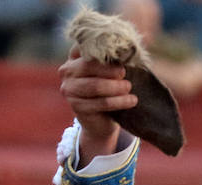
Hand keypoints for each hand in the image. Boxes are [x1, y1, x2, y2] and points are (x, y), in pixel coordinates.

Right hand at [59, 45, 137, 164]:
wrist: (101, 121)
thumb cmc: (109, 90)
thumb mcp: (110, 71)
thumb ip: (113, 59)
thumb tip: (133, 46)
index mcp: (74, 57)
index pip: (86, 47)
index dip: (104, 49)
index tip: (121, 52)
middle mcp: (67, 71)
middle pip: (89, 66)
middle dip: (110, 69)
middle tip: (124, 73)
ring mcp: (69, 89)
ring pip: (95, 86)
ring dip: (116, 87)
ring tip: (129, 87)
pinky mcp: (77, 107)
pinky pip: (101, 102)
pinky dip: (119, 101)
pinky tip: (132, 100)